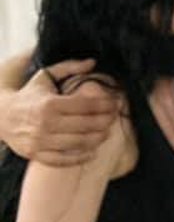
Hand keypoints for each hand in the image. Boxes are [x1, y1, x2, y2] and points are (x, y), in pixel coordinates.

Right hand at [0, 60, 121, 164]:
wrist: (1, 116)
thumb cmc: (29, 95)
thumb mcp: (45, 76)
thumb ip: (69, 67)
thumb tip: (92, 62)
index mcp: (49, 103)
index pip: (86, 105)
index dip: (105, 104)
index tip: (116, 103)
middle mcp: (45, 123)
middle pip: (86, 125)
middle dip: (105, 121)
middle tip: (114, 118)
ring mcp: (40, 141)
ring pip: (78, 143)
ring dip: (98, 139)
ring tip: (107, 132)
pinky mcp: (36, 154)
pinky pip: (64, 160)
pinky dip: (81, 157)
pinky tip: (93, 151)